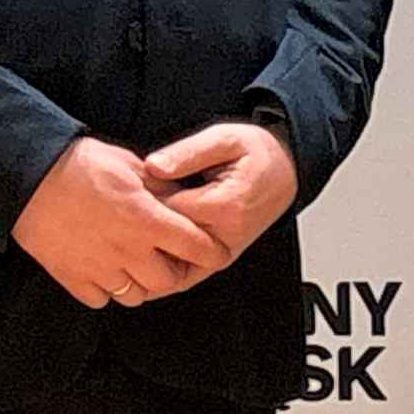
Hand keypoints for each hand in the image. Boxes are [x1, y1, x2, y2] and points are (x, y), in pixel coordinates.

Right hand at [12, 136, 231, 310]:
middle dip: (175, 271)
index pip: (198, 249)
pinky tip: (105, 270)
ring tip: (135, 266)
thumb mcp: (132, 165)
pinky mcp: (72, 278)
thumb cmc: (82, 164)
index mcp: (148, 221)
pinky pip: (101, 299)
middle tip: (170, 259)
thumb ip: (163, 187)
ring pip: (136, 296)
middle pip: (168, 281)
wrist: (27, 174)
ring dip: (141, 284)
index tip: (215, 252)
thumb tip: (185, 199)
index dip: (212, 252)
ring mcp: (99, 268)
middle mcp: (128, 251)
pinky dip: (107, 290)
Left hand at [143, 121, 300, 270]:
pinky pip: (182, 275)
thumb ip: (188, 152)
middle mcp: (223, 236)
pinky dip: (160, 269)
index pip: (160, 211)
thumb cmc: (257, 154)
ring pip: (168, 263)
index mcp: (223, 206)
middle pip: (161, 240)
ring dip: (145, 251)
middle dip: (138, 225)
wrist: (287, 172)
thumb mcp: (225, 138)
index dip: (138, 198)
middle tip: (126, 206)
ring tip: (129, 232)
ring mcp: (221, 252)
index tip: (130, 184)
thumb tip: (153, 167)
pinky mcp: (218, 259)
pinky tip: (144, 254)